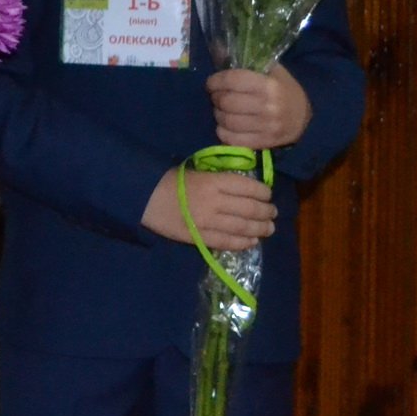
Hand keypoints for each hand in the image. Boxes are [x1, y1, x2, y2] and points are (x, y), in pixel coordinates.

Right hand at [143, 167, 274, 251]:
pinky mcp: (200, 237)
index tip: (268, 194)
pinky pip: (228, 242)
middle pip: (251, 209)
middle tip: (272, 213)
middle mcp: (215, 202)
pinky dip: (244, 243)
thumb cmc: (169, 180)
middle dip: (266, 212)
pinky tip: (252, 241)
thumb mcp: (197, 172)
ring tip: (268, 228)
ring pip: (244, 227)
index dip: (263, 192)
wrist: (144, 197)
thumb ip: (220, 180)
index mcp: (214, 181)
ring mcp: (208, 222)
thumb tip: (243, 189)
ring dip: (261, 229)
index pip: (248, 187)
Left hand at [207, 66, 311, 150]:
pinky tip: (225, 126)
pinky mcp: (265, 142)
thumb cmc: (285, 90)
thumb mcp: (274, 71)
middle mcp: (268, 106)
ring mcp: (267, 127)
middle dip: (216, 98)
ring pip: (228, 121)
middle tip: (216, 96)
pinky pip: (234, 140)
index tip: (211, 83)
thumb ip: (249, 63)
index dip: (216, 81)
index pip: (233, 80)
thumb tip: (219, 50)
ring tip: (221, 110)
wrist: (307, 118)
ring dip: (218, 114)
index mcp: (269, 85)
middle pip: (227, 102)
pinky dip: (223, 132)